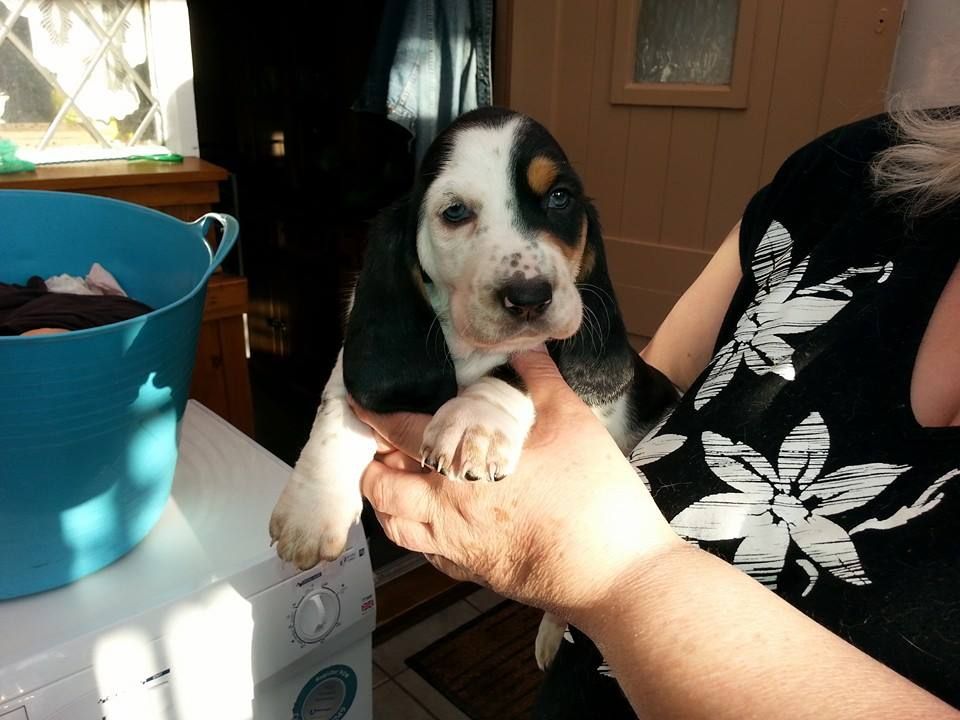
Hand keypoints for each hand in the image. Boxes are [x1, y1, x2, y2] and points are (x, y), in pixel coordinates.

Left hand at [353, 349, 682, 621]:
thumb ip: (539, 379)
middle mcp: (447, 513)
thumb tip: (522, 347)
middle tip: (385, 446)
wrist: (616, 575)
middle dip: (374, 466)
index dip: (375, 416)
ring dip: (389, 503)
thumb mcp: (571, 420)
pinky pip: (430, 556)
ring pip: (399, 529)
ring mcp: (459, 550)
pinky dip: (421, 535)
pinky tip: (440, 521)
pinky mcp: (477, 574)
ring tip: (404, 481)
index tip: (361, 402)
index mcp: (462, 468)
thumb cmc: (593, 496)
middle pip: (382, 491)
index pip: (400, 435)